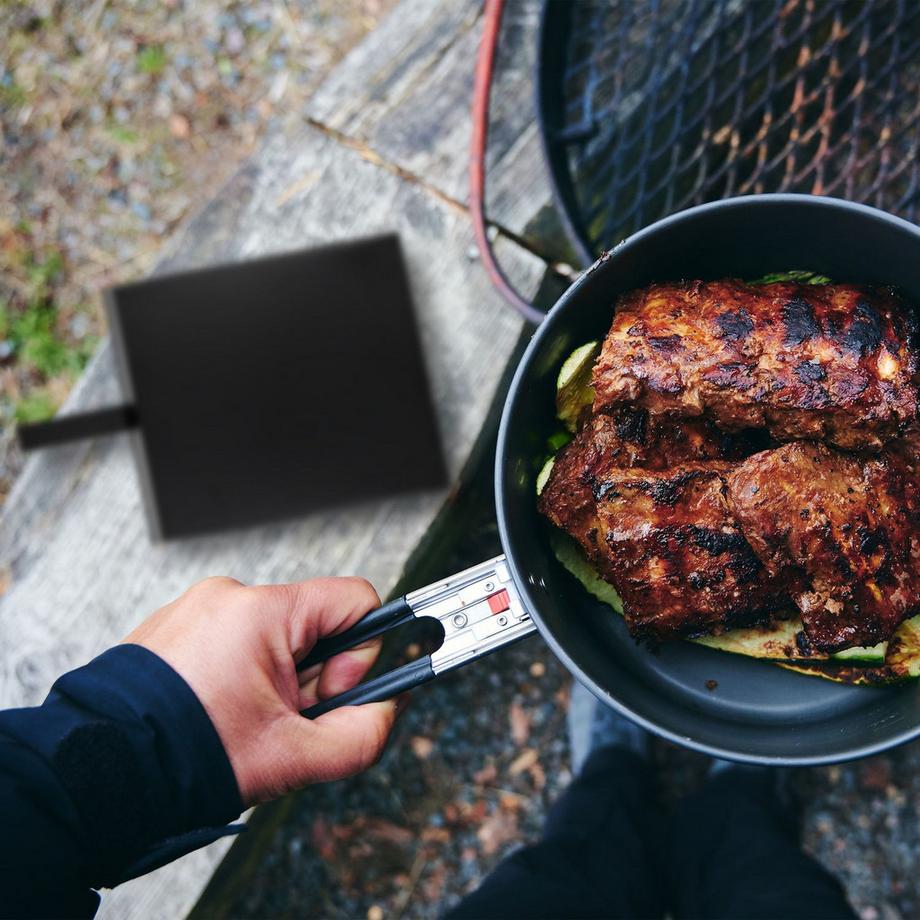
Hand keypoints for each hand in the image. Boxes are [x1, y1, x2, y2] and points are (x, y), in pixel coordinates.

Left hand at [124, 575, 399, 805]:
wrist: (99, 773)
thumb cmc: (183, 757)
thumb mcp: (290, 756)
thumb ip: (361, 735)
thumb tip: (385, 710)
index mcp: (262, 612)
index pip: (356, 599)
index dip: (360, 653)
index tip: (331, 693)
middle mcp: (229, 597)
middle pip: (314, 625)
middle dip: (311, 677)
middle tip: (278, 720)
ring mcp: (197, 607)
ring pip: (275, 638)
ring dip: (275, 680)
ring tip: (239, 721)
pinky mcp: (176, 625)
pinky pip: (234, 640)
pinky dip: (239, 674)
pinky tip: (215, 711)